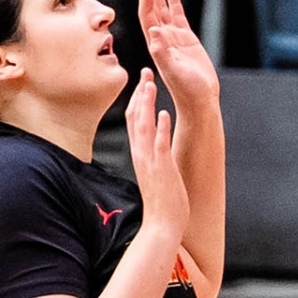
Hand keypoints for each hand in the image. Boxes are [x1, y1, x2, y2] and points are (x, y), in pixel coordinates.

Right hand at [126, 85, 188, 230]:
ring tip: (150, 83)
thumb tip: (155, 146)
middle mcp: (141, 155)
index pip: (133, 121)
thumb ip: (152, 158)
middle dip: (139, 93)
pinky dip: (160, 128)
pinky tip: (164, 113)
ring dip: (146, 104)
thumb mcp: (154, 173)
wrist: (161, 226)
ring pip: (143, 127)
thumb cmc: (162, 202)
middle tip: (145, 71)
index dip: (136, 99)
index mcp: (139, 155)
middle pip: (134, 117)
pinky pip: (159, 145)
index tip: (142, 82)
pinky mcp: (162, 169)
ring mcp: (150, 162)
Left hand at [139, 0, 216, 109]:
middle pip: (150, 6)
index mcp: (156, 43)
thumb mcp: (175, 72)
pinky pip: (176, 15)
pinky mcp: (186, 39)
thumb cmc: (188, 90)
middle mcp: (161, 37)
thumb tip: (153, 32)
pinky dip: (172, 1)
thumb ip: (163, 53)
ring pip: (161, 8)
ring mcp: (173, 37)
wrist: (198, 99)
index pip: (147, 13)